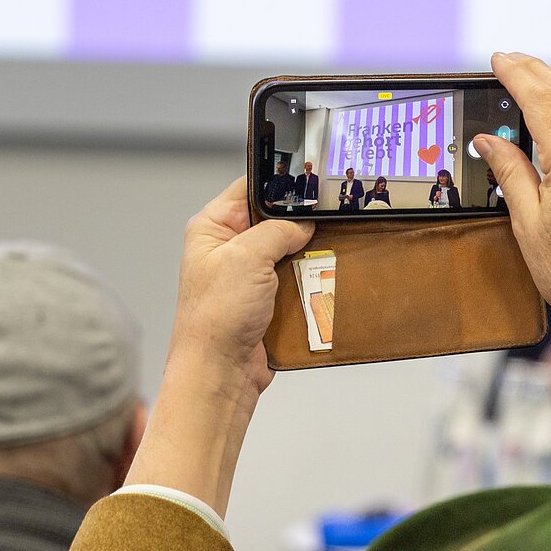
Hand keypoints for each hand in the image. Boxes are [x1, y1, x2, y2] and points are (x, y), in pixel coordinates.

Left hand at [123, 179, 312, 516]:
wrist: (220, 374)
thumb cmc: (216, 317)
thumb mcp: (247, 257)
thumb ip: (277, 230)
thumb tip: (304, 222)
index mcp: (212, 228)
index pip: (250, 188)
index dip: (280, 182)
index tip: (313, 177)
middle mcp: (230, 250)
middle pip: (277, 220)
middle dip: (304, 222)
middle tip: (333, 212)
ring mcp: (250, 278)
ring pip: (293, 253)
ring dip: (313, 255)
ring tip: (337, 245)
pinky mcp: (268, 303)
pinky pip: (299, 283)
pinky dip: (315, 282)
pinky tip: (331, 276)